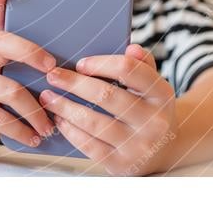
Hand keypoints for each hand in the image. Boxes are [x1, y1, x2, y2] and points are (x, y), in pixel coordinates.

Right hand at [0, 0, 56, 155]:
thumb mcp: (11, 76)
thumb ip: (31, 64)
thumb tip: (69, 59)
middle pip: (2, 43)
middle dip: (31, 52)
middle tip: (54, 68)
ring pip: (8, 89)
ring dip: (36, 109)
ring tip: (51, 125)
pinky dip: (22, 130)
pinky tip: (36, 138)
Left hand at [38, 44, 176, 175]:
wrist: (164, 151)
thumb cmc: (149, 108)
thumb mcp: (153, 84)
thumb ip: (142, 63)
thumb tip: (131, 48)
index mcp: (161, 94)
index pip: (129, 70)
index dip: (100, 64)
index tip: (79, 63)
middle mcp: (154, 121)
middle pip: (107, 95)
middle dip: (74, 84)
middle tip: (52, 75)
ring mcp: (138, 145)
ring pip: (94, 122)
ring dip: (65, 107)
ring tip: (48, 97)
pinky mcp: (122, 164)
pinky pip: (90, 146)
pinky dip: (70, 130)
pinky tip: (59, 119)